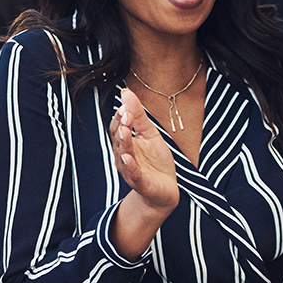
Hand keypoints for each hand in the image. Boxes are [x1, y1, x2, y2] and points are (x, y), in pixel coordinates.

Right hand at [109, 87, 178, 211]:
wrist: (165, 191)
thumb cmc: (155, 162)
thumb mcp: (150, 134)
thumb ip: (139, 115)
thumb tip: (126, 92)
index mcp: (125, 144)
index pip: (117, 127)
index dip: (120, 116)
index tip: (125, 104)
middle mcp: (123, 156)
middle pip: (118, 139)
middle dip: (121, 126)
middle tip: (126, 113)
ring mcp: (130, 169)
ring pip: (124, 154)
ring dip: (124, 142)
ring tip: (125, 130)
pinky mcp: (140, 182)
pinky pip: (133, 173)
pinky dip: (129, 166)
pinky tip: (127, 157)